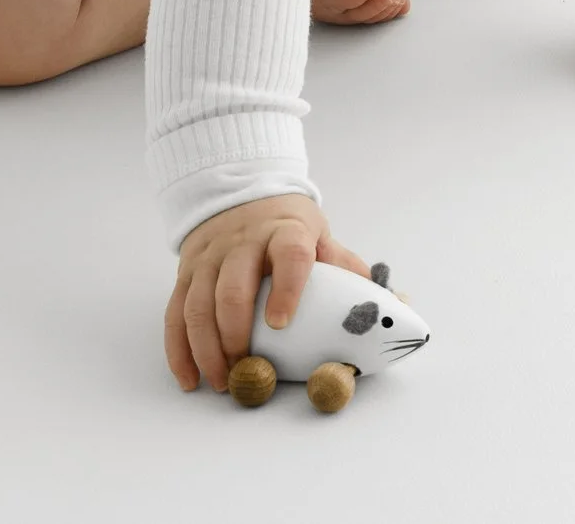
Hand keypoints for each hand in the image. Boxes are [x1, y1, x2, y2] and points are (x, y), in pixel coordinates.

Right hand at [163, 192, 370, 392]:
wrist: (242, 193)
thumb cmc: (289, 227)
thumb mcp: (322, 238)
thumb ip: (349, 271)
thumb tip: (399, 304)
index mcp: (286, 232)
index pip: (291, 256)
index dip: (288, 288)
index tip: (282, 323)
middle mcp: (243, 242)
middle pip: (233, 288)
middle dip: (236, 334)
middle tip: (246, 369)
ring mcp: (210, 257)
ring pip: (198, 304)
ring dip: (206, 348)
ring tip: (221, 380)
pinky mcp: (186, 272)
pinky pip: (176, 313)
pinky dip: (178, 349)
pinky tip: (189, 377)